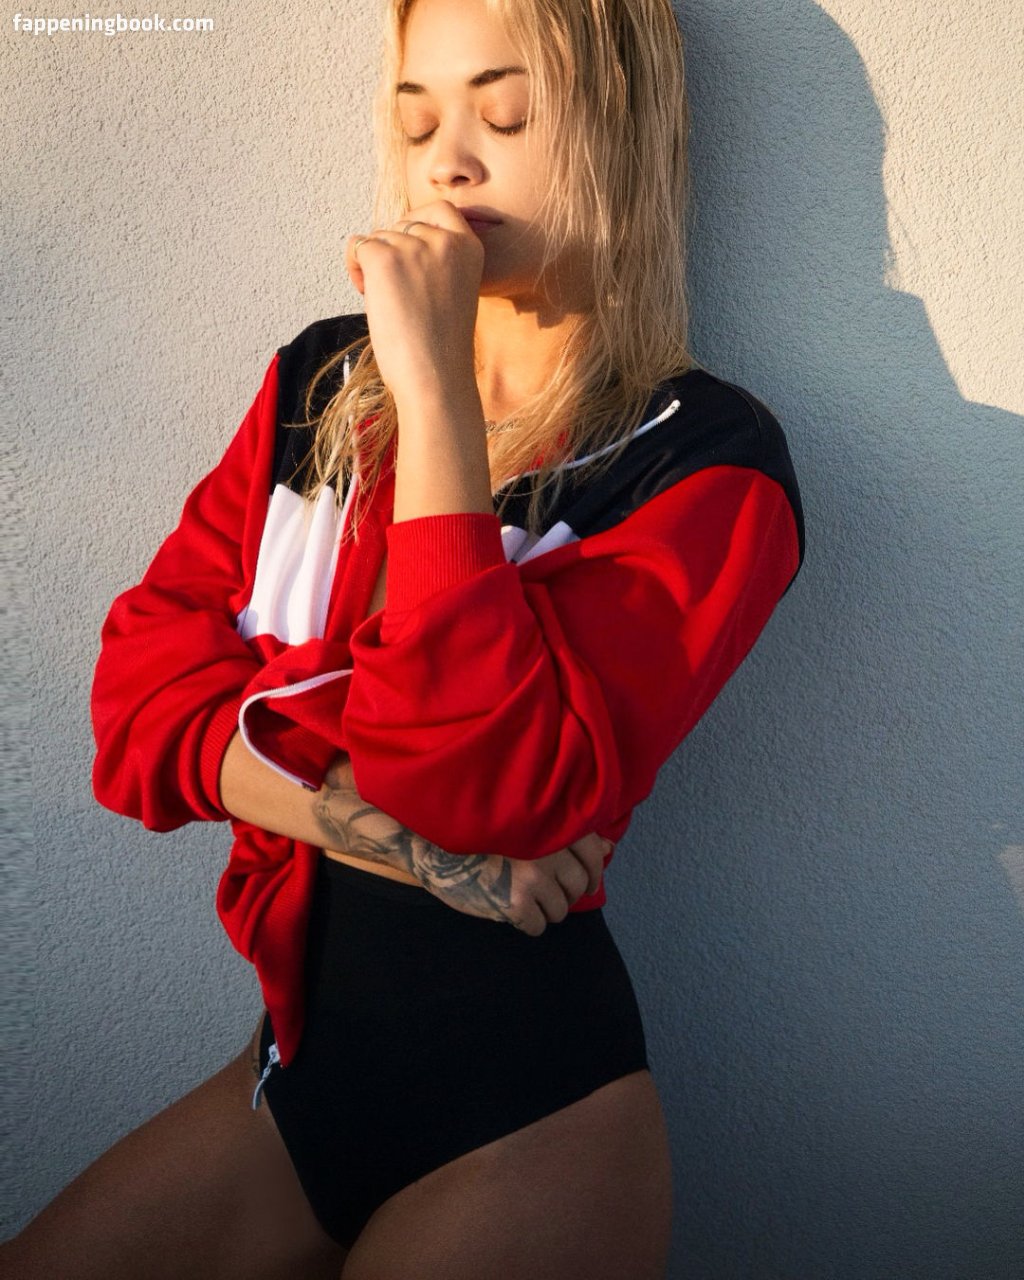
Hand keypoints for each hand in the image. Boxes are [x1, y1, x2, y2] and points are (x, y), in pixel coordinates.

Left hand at [344, 199, 483, 403]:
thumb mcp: (452, 291)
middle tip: (396, 292)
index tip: (407, 250)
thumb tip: (389, 237)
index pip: (440, 210)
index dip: (417, 224)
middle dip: (391, 250)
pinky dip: (355, 267)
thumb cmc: (440, 348)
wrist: (435, 378)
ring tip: (388, 302)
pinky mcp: (385, 258)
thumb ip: (435, 261)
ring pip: (379, 237)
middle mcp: (445, 240)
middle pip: (403, 224)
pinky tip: (367, 294)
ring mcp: (415, 246)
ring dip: (373, 265)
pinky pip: (358, 246)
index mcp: (469, 248)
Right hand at [415, 833, 612, 936]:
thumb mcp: (528, 824)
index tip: (584, 881)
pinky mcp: (514, 903)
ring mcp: (533, 878)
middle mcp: (549, 851)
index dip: (592, 873)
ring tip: (524, 898)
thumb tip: (607, 848)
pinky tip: (511, 910)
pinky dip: (526, 923)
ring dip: (545, 910)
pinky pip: (537, 926)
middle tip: (544, 890)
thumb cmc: (482, 832)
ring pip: (560, 911)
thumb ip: (570, 834)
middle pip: (578, 887)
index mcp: (554, 827)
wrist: (434, 845)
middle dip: (565, 893)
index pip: (594, 855)